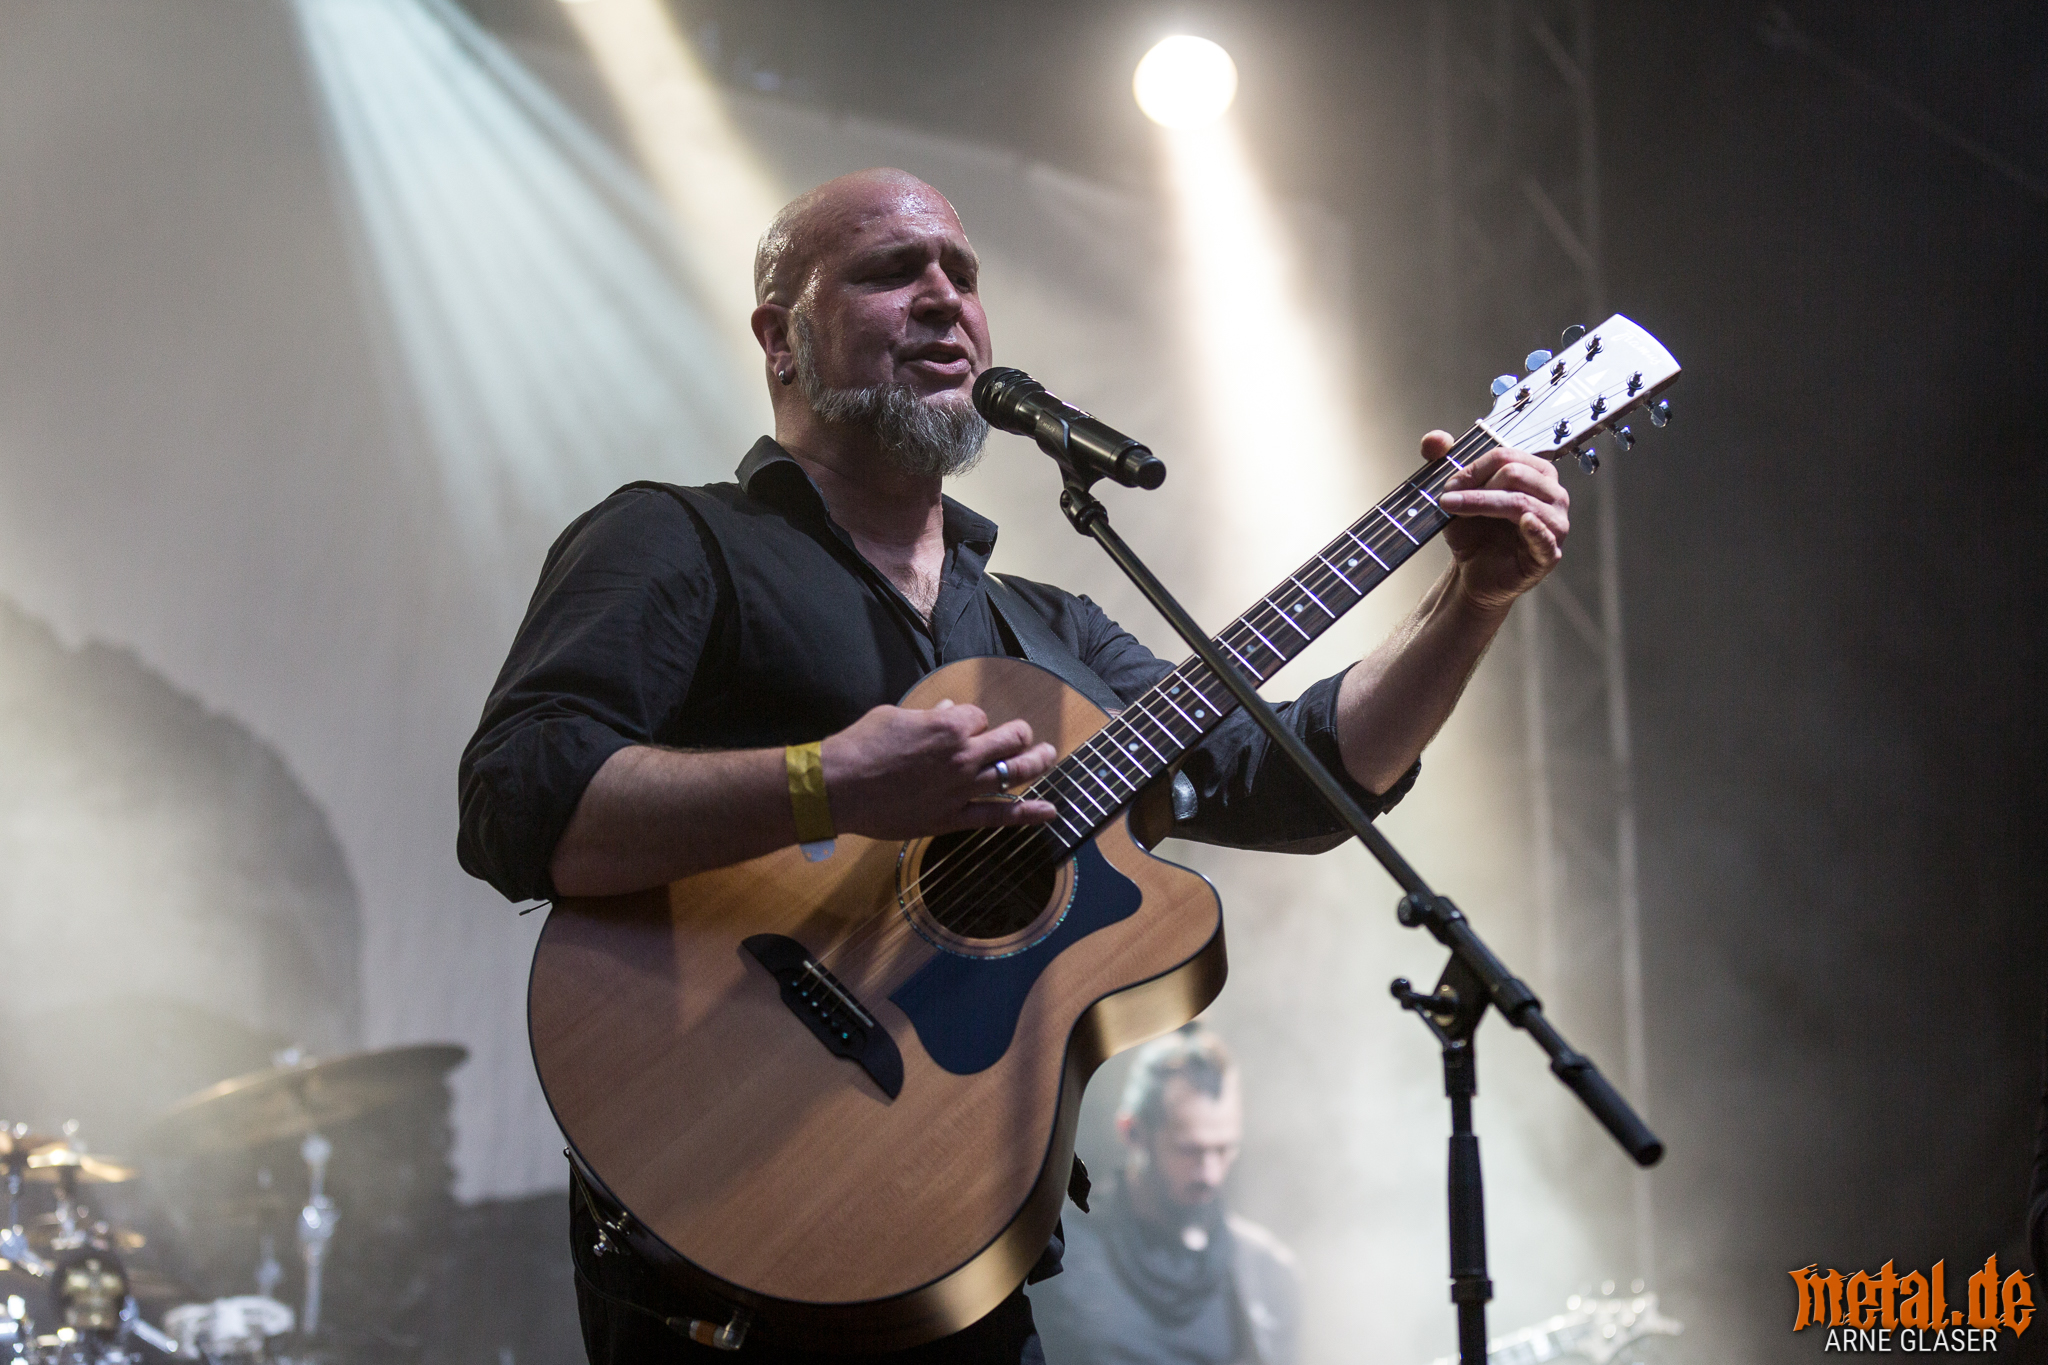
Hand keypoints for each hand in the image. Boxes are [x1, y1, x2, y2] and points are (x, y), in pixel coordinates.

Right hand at [820, 700, 1057, 838]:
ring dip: (1037, 763)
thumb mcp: (896, 716)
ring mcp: (962, 789)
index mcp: (949, 726)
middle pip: (1010, 740)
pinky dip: (1028, 814)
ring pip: (1013, 774)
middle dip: (1021, 735)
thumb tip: (949, 710)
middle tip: (1027, 737)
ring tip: (1048, 756)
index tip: (961, 727)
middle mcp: (963, 756)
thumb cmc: (862, 745)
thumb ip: (929, 715)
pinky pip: (999, 816)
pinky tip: (1049, 811)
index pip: (979, 716)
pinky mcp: (953, 818)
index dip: (973, 720)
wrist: (838, 787)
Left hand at [1431, 430, 1569, 614]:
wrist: (1472, 573)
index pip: (1507, 456)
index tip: (1448, 485)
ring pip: (1521, 502)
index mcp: (1536, 474)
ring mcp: (1555, 524)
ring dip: (1482, 503)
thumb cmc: (1473, 532)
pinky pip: (1546, 537)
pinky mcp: (1550, 554)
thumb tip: (1434, 438)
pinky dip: (1535, 528)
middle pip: (1516, 474)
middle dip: (1476, 485)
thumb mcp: (1455, 495)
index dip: (1474, 467)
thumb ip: (1443, 462)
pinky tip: (1523, 521)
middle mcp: (1553, 495)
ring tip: (1454, 509)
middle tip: (1448, 499)